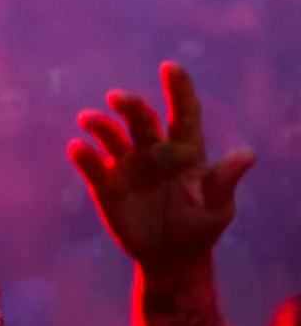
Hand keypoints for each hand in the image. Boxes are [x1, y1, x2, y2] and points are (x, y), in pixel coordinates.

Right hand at [69, 63, 254, 274]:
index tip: (170, 67)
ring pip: (112, 137)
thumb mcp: (218, 208)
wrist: (170, 258)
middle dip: (130, 106)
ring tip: (88, 119)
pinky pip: (93, 166)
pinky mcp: (106, 186)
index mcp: (186, 150)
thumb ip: (225, 180)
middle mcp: (154, 151)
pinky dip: (84, 156)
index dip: (178, 89)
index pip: (183, 113)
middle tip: (118, 98)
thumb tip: (247, 154)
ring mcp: (128, 167)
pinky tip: (76, 147)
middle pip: (141, 120)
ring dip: (100, 125)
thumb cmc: (200, 229)